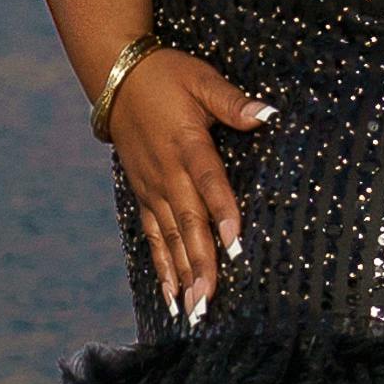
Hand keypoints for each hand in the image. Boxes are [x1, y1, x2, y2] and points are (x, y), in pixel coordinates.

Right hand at [103, 46, 271, 317]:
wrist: (116, 77)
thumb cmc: (166, 76)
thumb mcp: (202, 80)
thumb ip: (232, 102)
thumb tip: (267, 114)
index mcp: (186, 144)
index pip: (208, 182)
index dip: (222, 212)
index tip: (234, 244)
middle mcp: (167, 173)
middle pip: (187, 223)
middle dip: (200, 263)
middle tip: (211, 299)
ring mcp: (152, 187)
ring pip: (169, 237)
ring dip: (183, 273)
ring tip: (194, 308)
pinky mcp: (143, 194)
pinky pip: (153, 236)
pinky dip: (162, 266)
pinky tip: (172, 295)